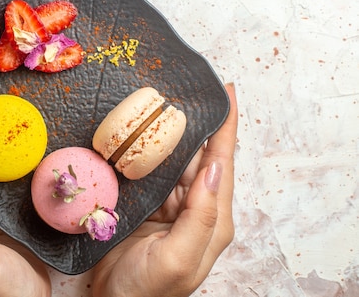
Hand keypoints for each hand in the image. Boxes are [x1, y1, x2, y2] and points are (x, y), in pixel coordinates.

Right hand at [92, 83, 237, 296]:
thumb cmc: (146, 291)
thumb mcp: (178, 259)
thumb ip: (201, 216)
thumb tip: (215, 167)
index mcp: (212, 220)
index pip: (223, 163)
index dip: (227, 127)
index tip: (228, 92)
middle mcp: (195, 209)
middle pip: (197, 156)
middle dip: (194, 123)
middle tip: (183, 89)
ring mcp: (170, 207)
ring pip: (172, 161)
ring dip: (167, 134)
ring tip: (161, 103)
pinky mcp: (148, 206)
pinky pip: (150, 172)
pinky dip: (146, 151)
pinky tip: (139, 134)